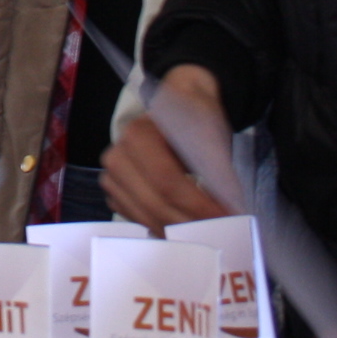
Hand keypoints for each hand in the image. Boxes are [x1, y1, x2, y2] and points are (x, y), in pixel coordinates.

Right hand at [96, 66, 232, 231]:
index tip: (224, 217)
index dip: (196, 204)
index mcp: (138, 135)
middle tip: (218, 232)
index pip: (167, 181)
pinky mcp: (115, 193)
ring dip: (176, 230)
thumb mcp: (209, 130)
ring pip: (144, 216)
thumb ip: (213, 166)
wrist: (178, 104)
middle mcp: (118, 156)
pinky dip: (162, 227)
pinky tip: (183, 229)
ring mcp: (112, 176)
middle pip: (154, 203)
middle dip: (188, 222)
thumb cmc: (194, 116)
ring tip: (205, 233)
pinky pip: (137, 219)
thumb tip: (223, 205)